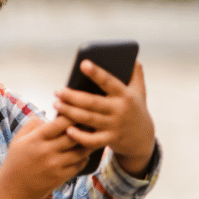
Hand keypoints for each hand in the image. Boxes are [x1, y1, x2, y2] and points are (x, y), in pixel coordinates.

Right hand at [0, 116, 89, 198]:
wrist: (11, 188)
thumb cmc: (15, 161)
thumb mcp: (18, 139)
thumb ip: (32, 125)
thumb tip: (47, 115)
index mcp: (36, 139)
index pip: (60, 123)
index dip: (72, 116)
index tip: (77, 112)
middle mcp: (46, 151)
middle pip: (74, 136)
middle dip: (84, 129)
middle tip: (91, 124)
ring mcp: (54, 165)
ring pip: (80, 151)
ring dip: (87, 144)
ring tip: (91, 138)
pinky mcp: (60, 177)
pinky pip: (79, 165)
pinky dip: (84, 158)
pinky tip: (82, 154)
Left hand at [54, 60, 155, 176]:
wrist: (143, 139)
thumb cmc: (135, 109)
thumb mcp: (139, 92)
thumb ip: (135, 75)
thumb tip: (133, 57)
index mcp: (125, 95)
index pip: (109, 81)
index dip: (96, 73)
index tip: (83, 64)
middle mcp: (120, 110)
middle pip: (92, 102)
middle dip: (72, 96)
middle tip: (57, 91)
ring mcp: (115, 126)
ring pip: (88, 119)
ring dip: (70, 112)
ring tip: (56, 105)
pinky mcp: (110, 140)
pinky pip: (92, 140)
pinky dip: (79, 136)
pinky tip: (67, 129)